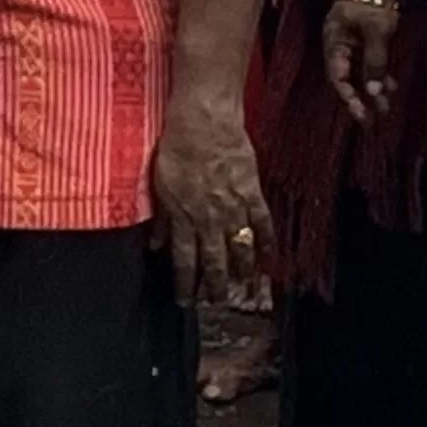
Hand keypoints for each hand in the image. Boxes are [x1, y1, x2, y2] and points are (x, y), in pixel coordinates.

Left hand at [149, 91, 269, 308]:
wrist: (204, 121)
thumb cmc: (176, 149)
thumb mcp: (158, 184)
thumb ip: (162, 219)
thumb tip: (157, 246)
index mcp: (183, 217)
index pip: (184, 260)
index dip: (185, 284)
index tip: (185, 301)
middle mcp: (209, 218)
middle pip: (214, 261)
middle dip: (214, 286)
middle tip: (215, 304)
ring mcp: (234, 207)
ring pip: (239, 249)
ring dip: (241, 273)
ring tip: (242, 291)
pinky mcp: (252, 193)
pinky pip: (263, 224)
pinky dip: (267, 244)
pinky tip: (269, 261)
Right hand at [324, 0, 401, 121]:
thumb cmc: (372, 2)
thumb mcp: (376, 32)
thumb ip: (375, 62)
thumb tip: (373, 91)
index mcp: (334, 44)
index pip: (338, 77)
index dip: (349, 96)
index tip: (362, 113)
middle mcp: (339, 47)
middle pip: (347, 78)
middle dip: (361, 98)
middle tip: (374, 119)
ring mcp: (352, 43)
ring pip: (360, 72)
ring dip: (372, 89)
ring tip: (386, 107)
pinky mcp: (365, 39)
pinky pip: (369, 63)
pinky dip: (379, 75)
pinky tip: (390, 86)